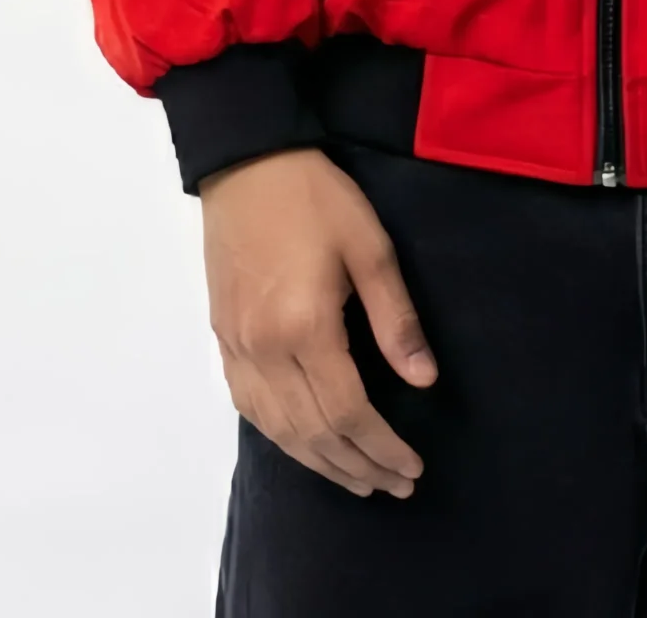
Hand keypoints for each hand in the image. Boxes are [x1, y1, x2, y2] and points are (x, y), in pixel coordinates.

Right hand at [200, 145, 437, 495]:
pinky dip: (282, 438)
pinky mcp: (223, 339)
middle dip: (358, 466)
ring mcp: (238, 348)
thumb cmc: (315, 197)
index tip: (412, 466)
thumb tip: (424, 380)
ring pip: (278, 430)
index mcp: (304, 328)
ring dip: (320, 463)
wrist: (245, 163)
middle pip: (313, 433)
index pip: (348, 413)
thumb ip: (395, 319)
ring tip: (358, 479)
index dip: (382, 447)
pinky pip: (250, 408)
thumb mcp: (370, 246)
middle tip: (395, 484)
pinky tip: (304, 445)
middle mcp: (265, 350)